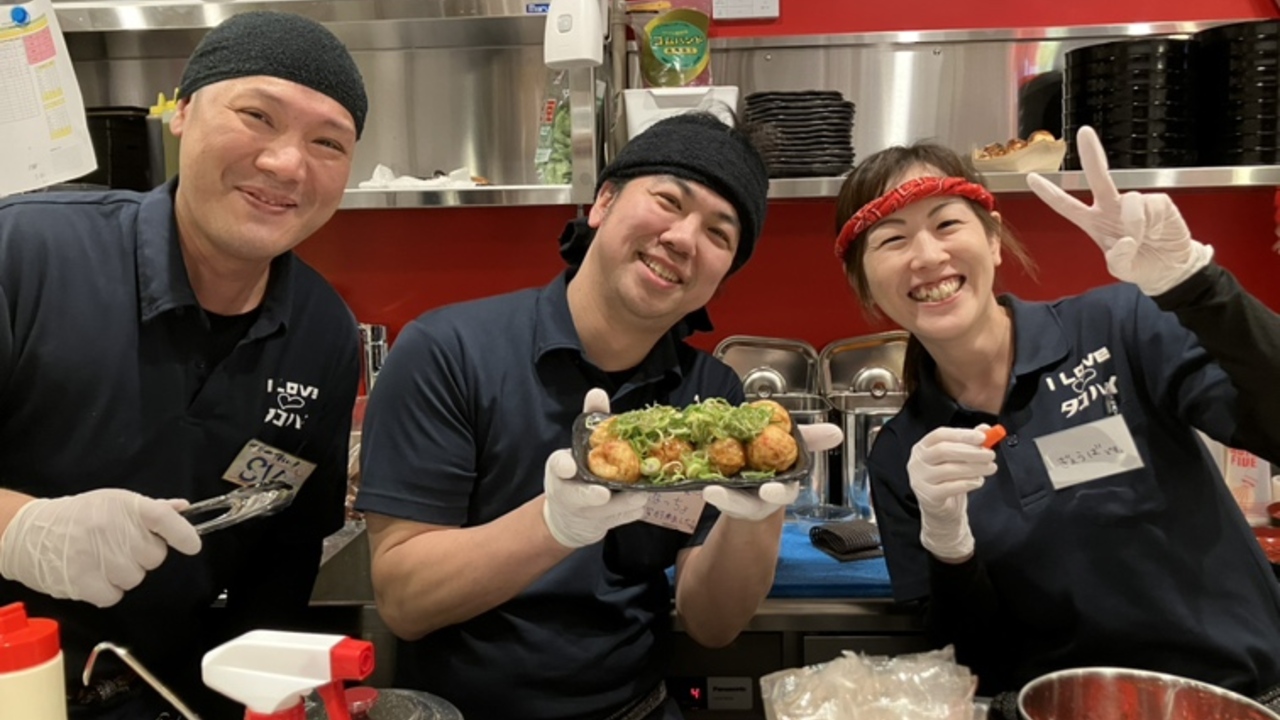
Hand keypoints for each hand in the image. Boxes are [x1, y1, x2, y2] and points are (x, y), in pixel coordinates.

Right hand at [0, 488, 201, 606]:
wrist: (32, 531)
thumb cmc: (80, 516)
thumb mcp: (115, 502)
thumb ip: (152, 509)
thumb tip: (184, 508)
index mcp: (126, 507)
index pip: (164, 519)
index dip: (183, 534)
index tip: (193, 545)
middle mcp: (114, 530)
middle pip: (155, 557)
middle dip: (143, 555)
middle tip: (121, 547)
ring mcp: (98, 557)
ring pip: (136, 578)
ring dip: (124, 574)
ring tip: (103, 559)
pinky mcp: (83, 581)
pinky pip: (114, 595)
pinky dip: (108, 591)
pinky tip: (94, 575)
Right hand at [542, 389, 646, 547]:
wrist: (570, 515)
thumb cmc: (578, 472)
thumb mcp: (581, 444)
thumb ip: (591, 419)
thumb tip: (597, 391)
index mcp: (560, 469)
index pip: (557, 465)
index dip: (562, 465)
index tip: (568, 466)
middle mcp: (568, 492)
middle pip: (579, 496)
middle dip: (591, 496)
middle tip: (604, 494)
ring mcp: (586, 512)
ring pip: (608, 510)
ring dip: (625, 500)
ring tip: (641, 489)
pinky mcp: (604, 524)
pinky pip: (624, 517)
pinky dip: (635, 507)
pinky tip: (644, 494)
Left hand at [702, 422, 842, 520]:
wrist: (758, 475)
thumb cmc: (777, 461)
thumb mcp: (794, 447)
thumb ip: (812, 439)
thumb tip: (836, 432)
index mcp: (782, 486)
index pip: (782, 492)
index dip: (777, 492)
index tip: (770, 490)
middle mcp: (758, 496)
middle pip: (749, 503)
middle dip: (738, 500)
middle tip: (721, 493)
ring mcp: (738, 496)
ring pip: (729, 501)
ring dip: (720, 496)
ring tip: (708, 489)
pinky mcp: (720, 492)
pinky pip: (712, 491)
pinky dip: (704, 485)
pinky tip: (698, 481)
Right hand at [907, 426, 996, 560]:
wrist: (940, 510)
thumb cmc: (948, 480)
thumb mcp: (957, 459)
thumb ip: (969, 443)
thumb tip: (985, 429)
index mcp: (922, 447)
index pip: (940, 435)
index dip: (962, 434)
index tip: (982, 437)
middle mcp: (917, 461)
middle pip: (944, 451)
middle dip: (971, 452)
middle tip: (990, 455)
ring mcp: (920, 479)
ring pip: (949, 469)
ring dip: (974, 468)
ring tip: (990, 468)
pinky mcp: (928, 496)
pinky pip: (951, 487)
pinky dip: (968, 483)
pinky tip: (978, 481)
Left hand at [1027, 126, 1212, 295]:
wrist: (1170, 266)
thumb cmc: (1141, 264)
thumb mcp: (1122, 269)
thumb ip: (1118, 259)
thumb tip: (1125, 239)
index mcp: (1093, 222)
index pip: (1066, 206)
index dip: (1049, 193)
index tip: (1031, 177)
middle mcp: (1111, 207)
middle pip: (1098, 177)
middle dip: (1092, 154)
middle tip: (1084, 132)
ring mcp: (1134, 203)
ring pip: (1129, 201)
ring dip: (1134, 223)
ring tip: (1142, 239)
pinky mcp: (1158, 202)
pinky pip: (1149, 207)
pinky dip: (1150, 223)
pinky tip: (1156, 231)